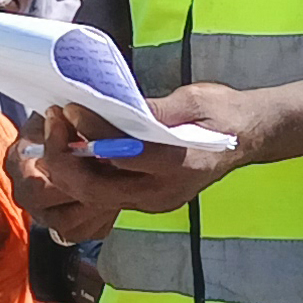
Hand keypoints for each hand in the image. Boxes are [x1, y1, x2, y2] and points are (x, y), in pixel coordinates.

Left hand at [9, 89, 269, 241]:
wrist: (249, 137)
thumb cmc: (223, 113)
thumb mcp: (192, 100)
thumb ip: (155, 110)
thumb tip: (115, 108)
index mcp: (180, 165)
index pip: (123, 155)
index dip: (91, 132)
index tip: (71, 108)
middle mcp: (164, 192)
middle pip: (98, 189)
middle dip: (65, 160)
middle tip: (53, 123)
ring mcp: (155, 202)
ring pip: (96, 197)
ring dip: (69, 169)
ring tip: (55, 133)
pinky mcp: (149, 201)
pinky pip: (106, 195)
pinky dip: (84, 174)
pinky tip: (74, 148)